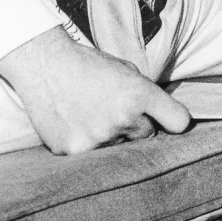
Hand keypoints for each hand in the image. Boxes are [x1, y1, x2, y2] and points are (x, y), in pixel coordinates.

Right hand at [0, 26, 190, 153]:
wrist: (43, 65)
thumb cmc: (87, 65)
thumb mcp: (125, 69)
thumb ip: (145, 94)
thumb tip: (164, 119)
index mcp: (139, 94)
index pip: (178, 121)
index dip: (174, 121)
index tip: (170, 122)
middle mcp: (122, 118)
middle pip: (147, 137)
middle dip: (138, 127)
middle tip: (115, 110)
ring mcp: (97, 138)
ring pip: (119, 149)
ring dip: (111, 137)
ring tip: (90, 114)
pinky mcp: (74, 151)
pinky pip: (92, 156)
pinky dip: (86, 142)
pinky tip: (74, 122)